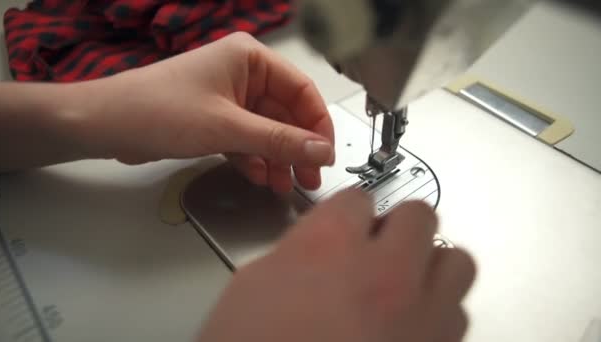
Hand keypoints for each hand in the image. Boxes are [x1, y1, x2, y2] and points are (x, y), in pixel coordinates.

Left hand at [77, 32, 333, 192]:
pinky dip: (254, 159)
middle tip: (308, 180)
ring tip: (282, 187)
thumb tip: (323, 151)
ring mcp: (228, 98)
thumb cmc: (162, 112)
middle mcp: (243, 74)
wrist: (104, 124)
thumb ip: (279, 140)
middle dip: (296, 148)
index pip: (301, 91)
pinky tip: (258, 178)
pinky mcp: (214, 120)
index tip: (327, 157)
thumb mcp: (227, 127)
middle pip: (285, 114)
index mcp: (250, 59)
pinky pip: (246, 140)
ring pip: (267, 131)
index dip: (317, 125)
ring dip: (276, 158)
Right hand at [196, 190, 475, 341]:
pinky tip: (411, 324)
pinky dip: (438, 312)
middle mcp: (382, 271)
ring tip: (406, 282)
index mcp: (329, 245)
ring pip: (455, 261)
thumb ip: (298, 252)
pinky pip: (457, 315)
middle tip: (380, 246)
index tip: (347, 223)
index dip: (349, 213)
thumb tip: (319, 246)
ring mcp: (418, 314)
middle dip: (397, 227)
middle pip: (418, 216)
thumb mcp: (252, 287)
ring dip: (431, 265)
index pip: (357, 199)